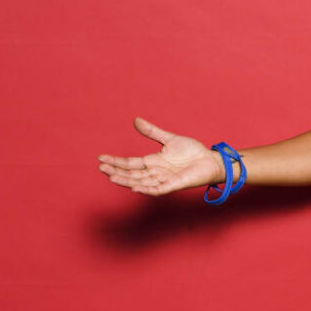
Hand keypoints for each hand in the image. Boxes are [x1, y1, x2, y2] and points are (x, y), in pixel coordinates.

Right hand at [97, 117, 224, 195]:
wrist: (209, 160)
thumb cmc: (192, 151)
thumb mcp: (169, 139)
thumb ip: (152, 132)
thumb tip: (136, 120)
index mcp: (153, 161)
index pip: (130, 163)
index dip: (116, 161)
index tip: (100, 159)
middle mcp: (156, 172)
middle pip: (131, 174)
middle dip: (116, 172)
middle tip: (101, 168)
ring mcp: (164, 180)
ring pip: (140, 182)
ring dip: (126, 181)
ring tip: (111, 177)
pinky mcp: (174, 185)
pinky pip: (157, 190)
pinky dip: (146, 189)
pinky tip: (135, 187)